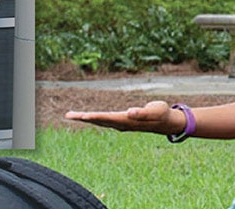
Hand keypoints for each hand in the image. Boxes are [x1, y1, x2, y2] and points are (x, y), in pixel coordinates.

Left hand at [65, 100, 184, 134]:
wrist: (166, 122)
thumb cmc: (161, 114)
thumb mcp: (155, 110)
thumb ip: (143, 112)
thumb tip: (130, 113)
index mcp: (127, 121)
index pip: (107, 118)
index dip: (94, 117)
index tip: (82, 116)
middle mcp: (121, 124)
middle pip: (98, 121)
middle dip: (83, 118)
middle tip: (68, 115)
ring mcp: (120, 124)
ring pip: (99, 121)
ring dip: (85, 118)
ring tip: (71, 115)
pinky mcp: (121, 122)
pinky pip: (103, 120)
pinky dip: (93, 118)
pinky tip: (87, 117)